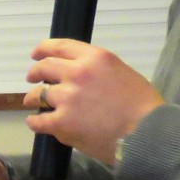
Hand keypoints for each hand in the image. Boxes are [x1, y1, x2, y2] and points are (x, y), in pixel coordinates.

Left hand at [25, 39, 163, 167]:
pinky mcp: (61, 122)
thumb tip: (79, 75)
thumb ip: (98, 71)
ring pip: (37, 94)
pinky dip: (34, 122)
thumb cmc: (142, 105)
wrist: (147, 133)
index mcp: (95, 58)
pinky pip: (38, 120)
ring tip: (33, 103)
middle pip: (44, 68)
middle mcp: (78, 73)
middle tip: (32, 78)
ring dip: (32, 98)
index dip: (43, 49)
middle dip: (34, 73)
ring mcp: (67, 98)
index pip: (61, 46)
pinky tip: (35, 122)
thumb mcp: (122, 73)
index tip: (36, 54)